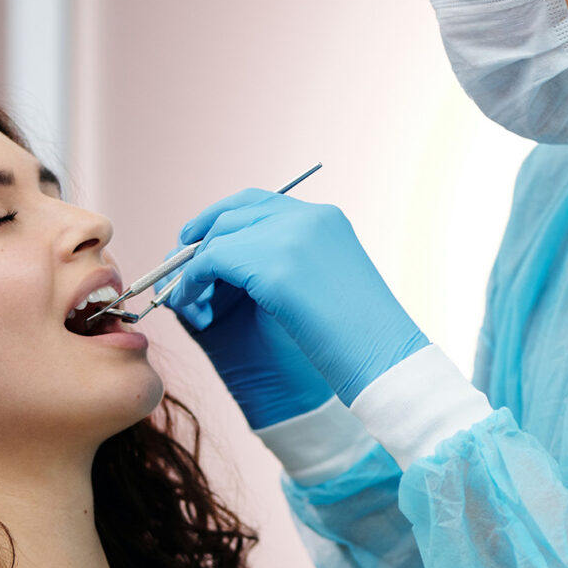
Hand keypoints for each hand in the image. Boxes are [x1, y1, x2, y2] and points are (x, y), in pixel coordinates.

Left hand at [168, 190, 428, 404]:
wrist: (386, 363)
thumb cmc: (363, 342)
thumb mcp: (327, 289)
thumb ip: (290, 269)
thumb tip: (242, 274)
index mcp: (326, 220)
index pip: (261, 204)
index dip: (226, 220)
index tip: (203, 243)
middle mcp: (307, 218)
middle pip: (235, 212)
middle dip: (202, 238)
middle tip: (180, 267)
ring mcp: (290, 237)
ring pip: (218, 237)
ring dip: (193, 267)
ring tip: (185, 297)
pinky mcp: (271, 264)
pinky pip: (209, 263)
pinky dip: (191, 283)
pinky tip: (190, 307)